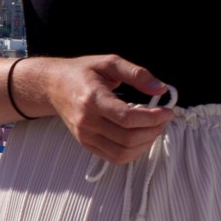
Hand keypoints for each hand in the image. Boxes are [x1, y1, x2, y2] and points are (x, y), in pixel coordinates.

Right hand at [28, 53, 173, 163]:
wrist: (52, 85)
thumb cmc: (81, 72)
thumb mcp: (109, 63)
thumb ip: (136, 74)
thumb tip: (161, 88)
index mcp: (92, 99)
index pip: (127, 118)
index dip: (154, 118)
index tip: (167, 111)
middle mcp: (87, 121)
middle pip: (129, 138)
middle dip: (154, 130)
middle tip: (163, 119)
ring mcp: (85, 135)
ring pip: (124, 152)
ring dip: (146, 143)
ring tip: (153, 128)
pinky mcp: (86, 143)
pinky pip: (115, 157)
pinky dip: (133, 152)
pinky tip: (140, 138)